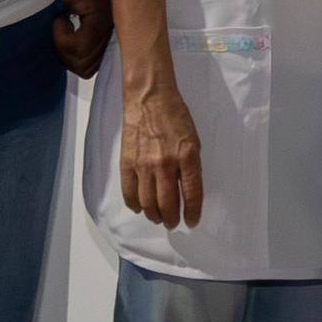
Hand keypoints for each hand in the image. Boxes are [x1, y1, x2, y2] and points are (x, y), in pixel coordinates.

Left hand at [51, 0, 112, 77]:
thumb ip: (58, 10)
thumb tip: (55, 25)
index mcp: (101, 23)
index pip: (78, 49)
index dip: (62, 39)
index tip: (59, 19)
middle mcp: (109, 38)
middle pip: (82, 65)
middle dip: (65, 50)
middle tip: (62, 29)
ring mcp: (110, 43)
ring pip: (87, 69)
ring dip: (71, 56)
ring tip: (68, 34)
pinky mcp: (108, 44)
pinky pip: (92, 64)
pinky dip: (79, 58)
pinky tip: (75, 38)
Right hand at [118, 56, 202, 229]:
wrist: (149, 98)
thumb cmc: (175, 116)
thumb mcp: (193, 140)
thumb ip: (190, 166)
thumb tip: (186, 190)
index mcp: (187, 157)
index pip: (192, 194)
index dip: (192, 213)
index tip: (191, 222)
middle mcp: (165, 164)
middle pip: (167, 204)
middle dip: (171, 219)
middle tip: (172, 223)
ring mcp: (144, 165)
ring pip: (147, 203)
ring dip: (154, 215)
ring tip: (158, 217)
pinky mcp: (127, 163)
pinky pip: (129, 193)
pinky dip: (135, 205)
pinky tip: (140, 207)